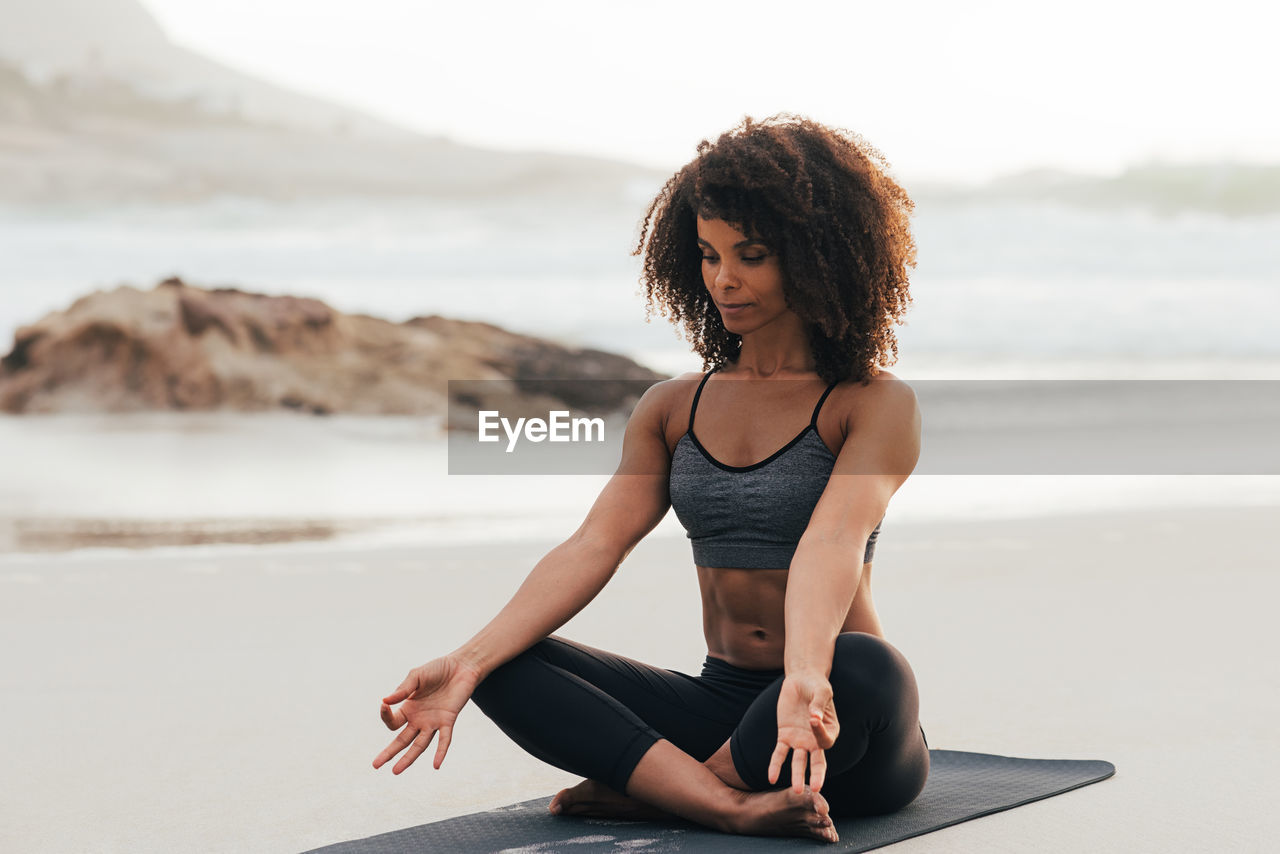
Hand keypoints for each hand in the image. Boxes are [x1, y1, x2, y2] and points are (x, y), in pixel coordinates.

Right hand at [372, 655, 482, 774]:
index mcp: (408, 709)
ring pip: (419, 745)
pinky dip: (440, 752)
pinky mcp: (448, 721)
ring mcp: (433, 722)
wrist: (461, 666)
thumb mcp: (416, 676)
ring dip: (408, 758)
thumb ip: (403, 689)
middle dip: (389, 753)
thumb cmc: (437, 669)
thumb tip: (384, 700)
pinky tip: (436, 765)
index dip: (386, 716)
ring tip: (395, 771)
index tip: (384, 705)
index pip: (393, 722)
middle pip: (402, 740)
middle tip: (375, 765)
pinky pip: (444, 740)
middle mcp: (419, 720)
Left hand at [767, 674, 839, 793]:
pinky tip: (771, 777)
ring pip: (799, 761)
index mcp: (830, 730)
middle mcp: (816, 740)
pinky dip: (775, 765)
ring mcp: (800, 741)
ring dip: (797, 775)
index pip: (825, 740)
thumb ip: (819, 704)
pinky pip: (780, 753)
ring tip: (796, 790)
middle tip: (816, 789)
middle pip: (817, 761)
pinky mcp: (785, 736)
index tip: (813, 718)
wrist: (801, 680)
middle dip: (816, 775)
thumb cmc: (816, 686)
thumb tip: (814, 717)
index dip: (819, 732)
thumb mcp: (821, 691)